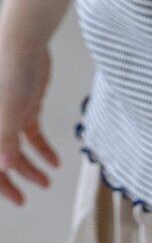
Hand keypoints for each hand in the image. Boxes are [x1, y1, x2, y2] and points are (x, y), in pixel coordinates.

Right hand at [0, 43, 58, 205]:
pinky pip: (31, 135)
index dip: (0, 185)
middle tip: (27, 198)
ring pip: (16, 150)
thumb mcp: (6, 112)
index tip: (16, 199)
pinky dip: (42, 149)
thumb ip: (4, 141)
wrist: (24, 43)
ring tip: (47, 182)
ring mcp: (7, 118)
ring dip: (30, 167)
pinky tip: (55, 161)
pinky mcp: (24, 108)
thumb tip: (4, 168)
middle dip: (12, 181)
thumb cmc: (8, 73)